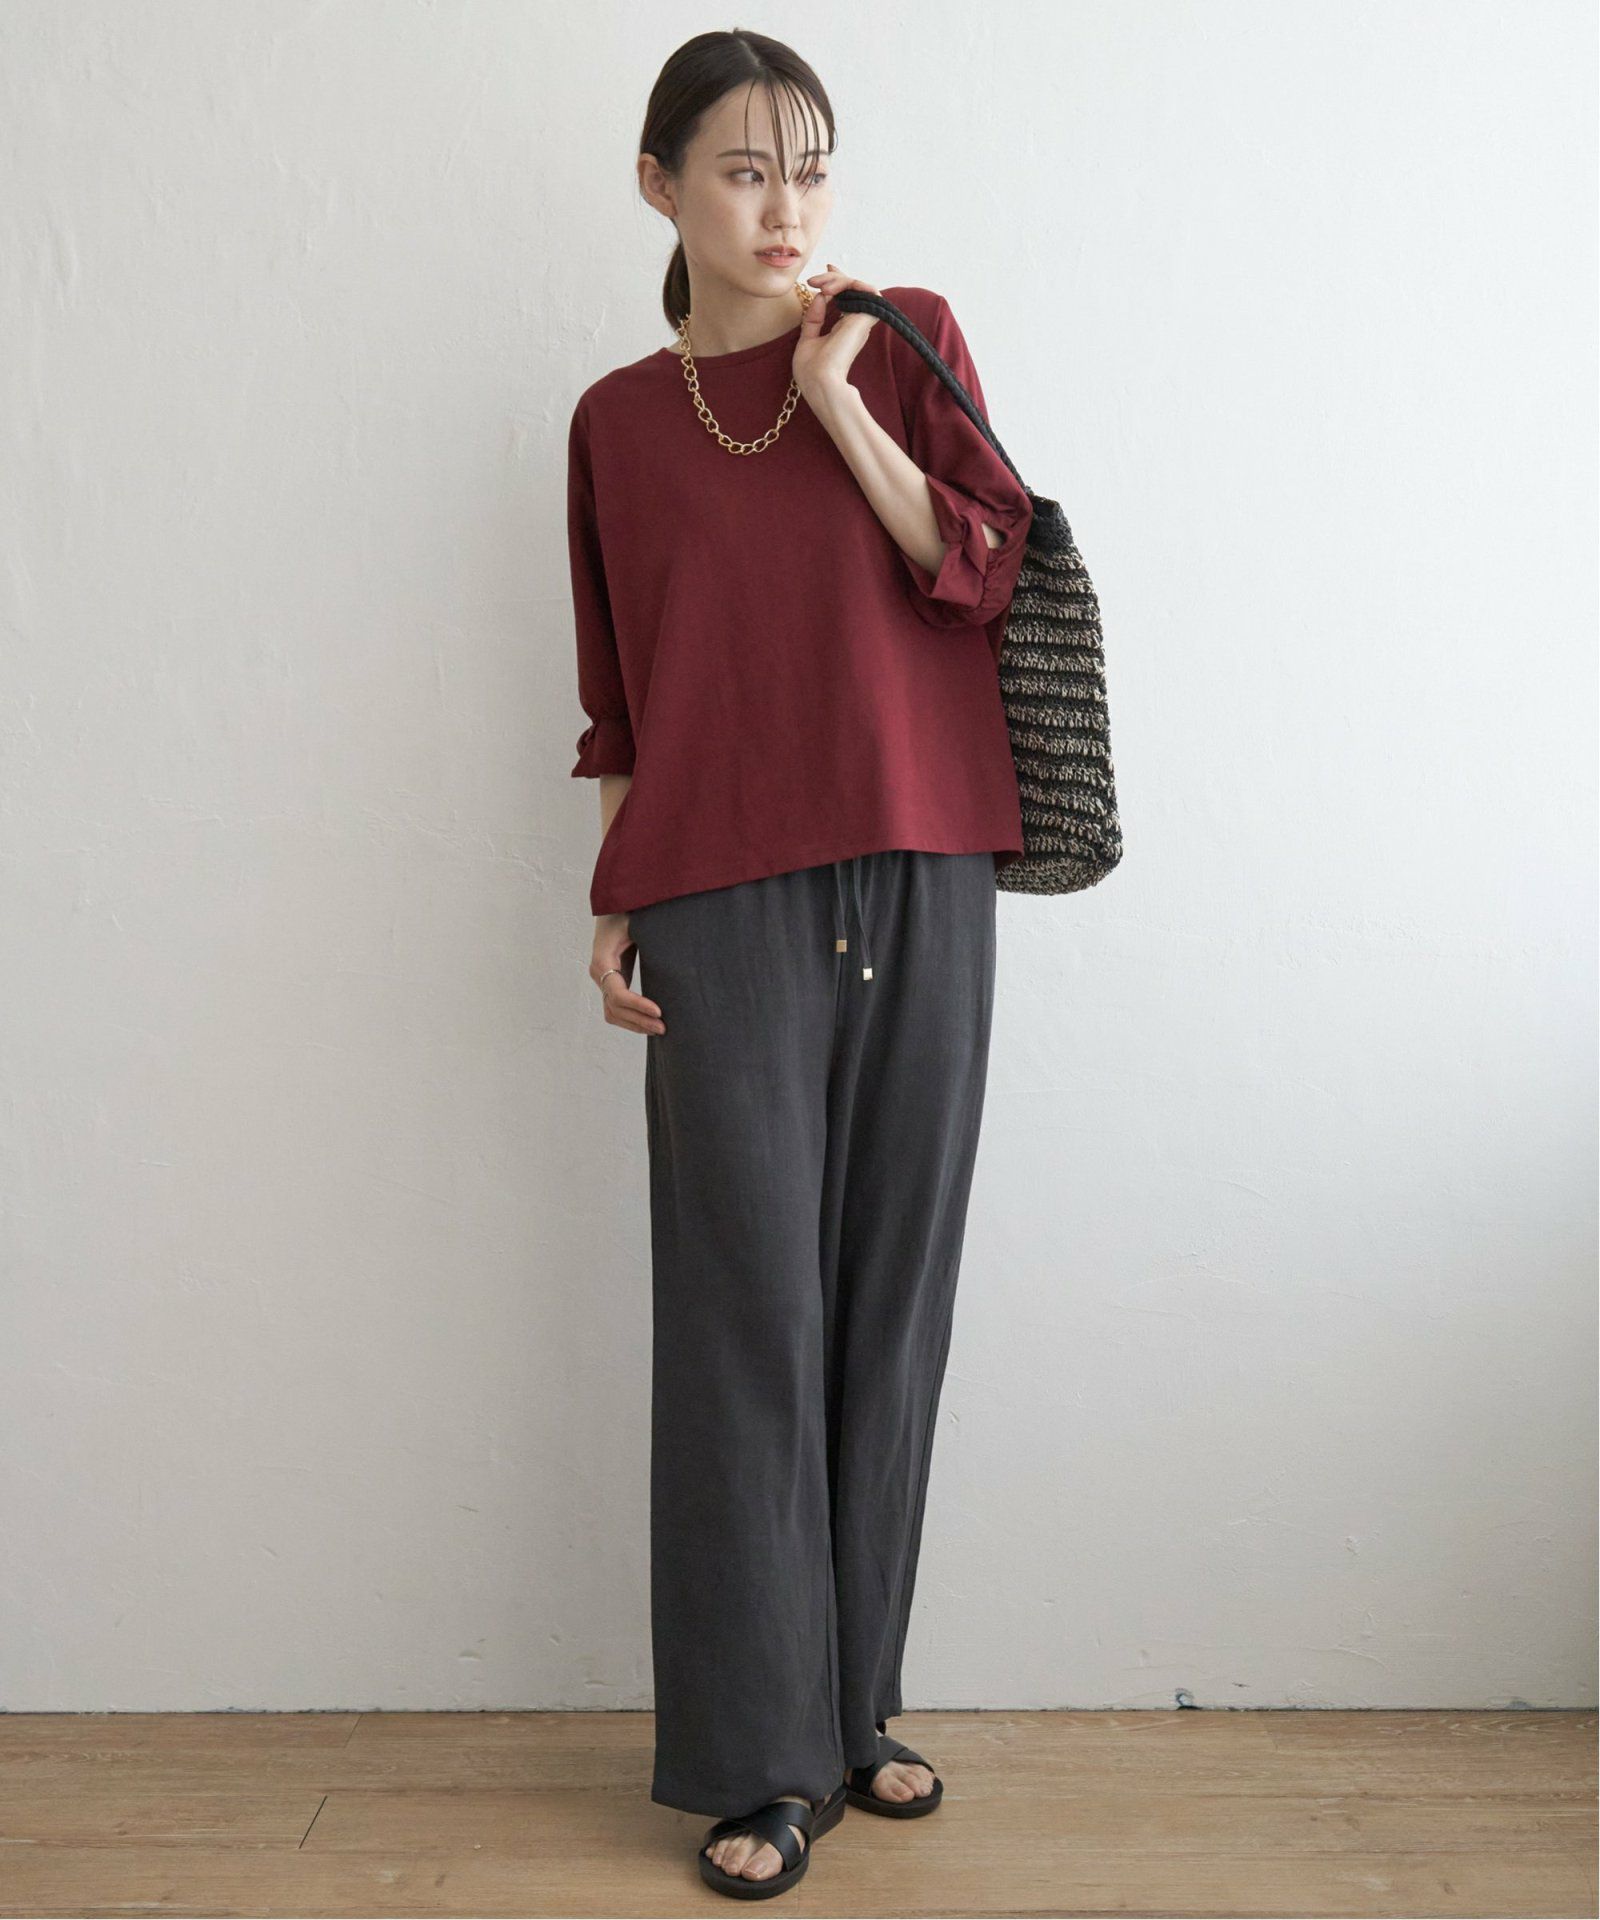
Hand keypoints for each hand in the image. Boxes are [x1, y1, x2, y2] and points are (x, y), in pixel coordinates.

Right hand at [591, 913, 665, 1035]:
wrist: (616, 902)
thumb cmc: (628, 909)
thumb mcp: (637, 920)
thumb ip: (650, 936)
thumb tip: (674, 953)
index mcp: (603, 960)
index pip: (618, 994)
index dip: (638, 1006)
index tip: (659, 1011)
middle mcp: (600, 973)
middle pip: (615, 1009)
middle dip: (639, 1020)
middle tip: (664, 1028)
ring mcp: (604, 978)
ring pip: (613, 1013)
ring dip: (634, 1024)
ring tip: (659, 1029)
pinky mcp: (613, 980)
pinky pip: (617, 1007)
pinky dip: (631, 1018)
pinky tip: (650, 1022)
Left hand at [794, 263, 880, 403]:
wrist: (821, 382)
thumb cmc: (812, 371)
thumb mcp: (807, 340)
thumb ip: (813, 319)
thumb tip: (820, 296)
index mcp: (844, 329)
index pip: (845, 299)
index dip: (836, 283)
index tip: (818, 278)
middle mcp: (855, 323)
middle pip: (851, 289)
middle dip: (832, 278)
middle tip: (813, 281)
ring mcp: (862, 320)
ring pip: (857, 286)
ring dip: (837, 279)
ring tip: (819, 284)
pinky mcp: (866, 317)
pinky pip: (864, 288)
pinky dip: (847, 283)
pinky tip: (830, 289)